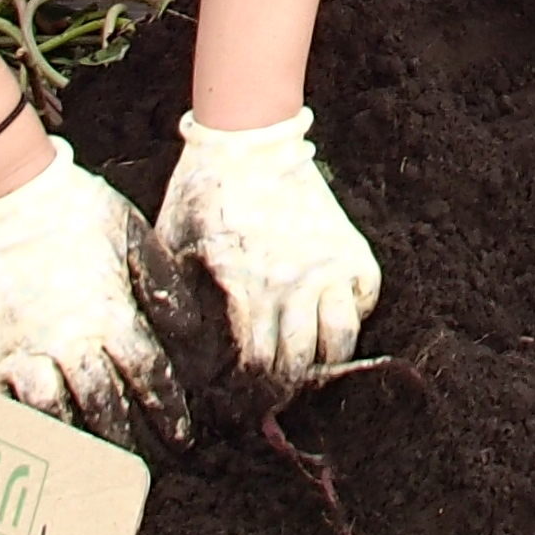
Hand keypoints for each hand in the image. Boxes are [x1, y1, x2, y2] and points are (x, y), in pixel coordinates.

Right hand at [0, 139, 191, 445]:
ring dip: (73, 444)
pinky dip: (12, 430)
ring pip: (53, 415)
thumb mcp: (134, 235)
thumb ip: (162, 284)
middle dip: (125, 441)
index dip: (167, 411)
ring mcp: (26, 350)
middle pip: (103, 407)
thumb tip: (190, 328)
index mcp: (112, 316)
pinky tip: (25, 447)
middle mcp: (71, 342)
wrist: (10, 194)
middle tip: (138, 468)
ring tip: (86, 469)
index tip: (180, 437)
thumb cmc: (79, 210)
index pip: (148, 377)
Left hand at [156, 110, 380, 386]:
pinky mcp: (350, 246)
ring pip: (341, 338)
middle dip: (285, 385)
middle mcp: (290, 281)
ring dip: (325, 357)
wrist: (250, 138)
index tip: (238, 397)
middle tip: (274, 390)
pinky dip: (354, 314)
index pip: (254, 361)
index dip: (247, 389)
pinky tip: (332, 318)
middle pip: (299, 361)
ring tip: (310, 363)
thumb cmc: (202, 189)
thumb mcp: (171, 243)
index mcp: (245, 285)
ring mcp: (327, 264)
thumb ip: (169, 290)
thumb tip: (167, 341)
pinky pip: (367, 297)